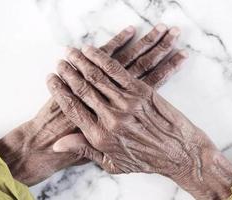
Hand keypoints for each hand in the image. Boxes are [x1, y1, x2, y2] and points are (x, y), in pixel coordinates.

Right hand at [48, 46, 231, 198]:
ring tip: (72, 52)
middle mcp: (112, 117)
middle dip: (69, 72)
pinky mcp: (143, 91)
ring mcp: (128, 102)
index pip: (72, 107)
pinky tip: (93, 51)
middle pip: (83, 88)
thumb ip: (85, 150)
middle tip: (61, 62)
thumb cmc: (145, 160)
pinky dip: (103, 58)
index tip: (52, 78)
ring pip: (98, 76)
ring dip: (82, 61)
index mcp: (101, 136)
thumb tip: (57, 144)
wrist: (179, 152)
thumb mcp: (113, 164)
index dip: (60, 91)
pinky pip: (119, 70)